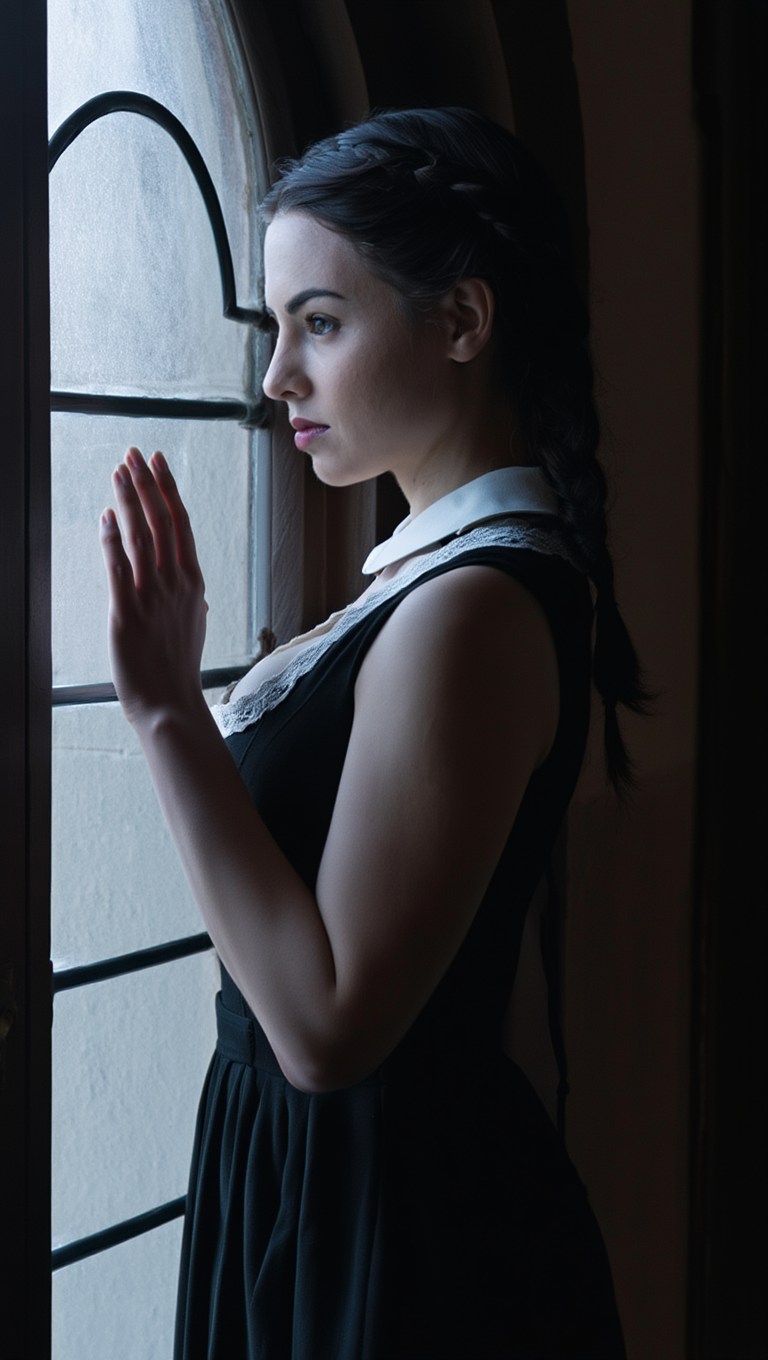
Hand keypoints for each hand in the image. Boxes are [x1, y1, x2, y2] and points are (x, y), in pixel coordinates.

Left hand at [100, 447, 207, 725]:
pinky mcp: (126, 611)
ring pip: (141, 535)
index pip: (180, 523)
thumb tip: (190, 582)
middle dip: (146, 483)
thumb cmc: (178, 667)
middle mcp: (175, 582)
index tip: (156, 462)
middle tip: (133, 453)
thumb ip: (190, 596)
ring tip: (118, 471)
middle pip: (161, 520)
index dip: (166, 489)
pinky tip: (106, 516)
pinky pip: (118, 567)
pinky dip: (113, 539)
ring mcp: (151, 595)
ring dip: (129, 499)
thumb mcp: (194, 623)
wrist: (170, 701)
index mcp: (192, 582)